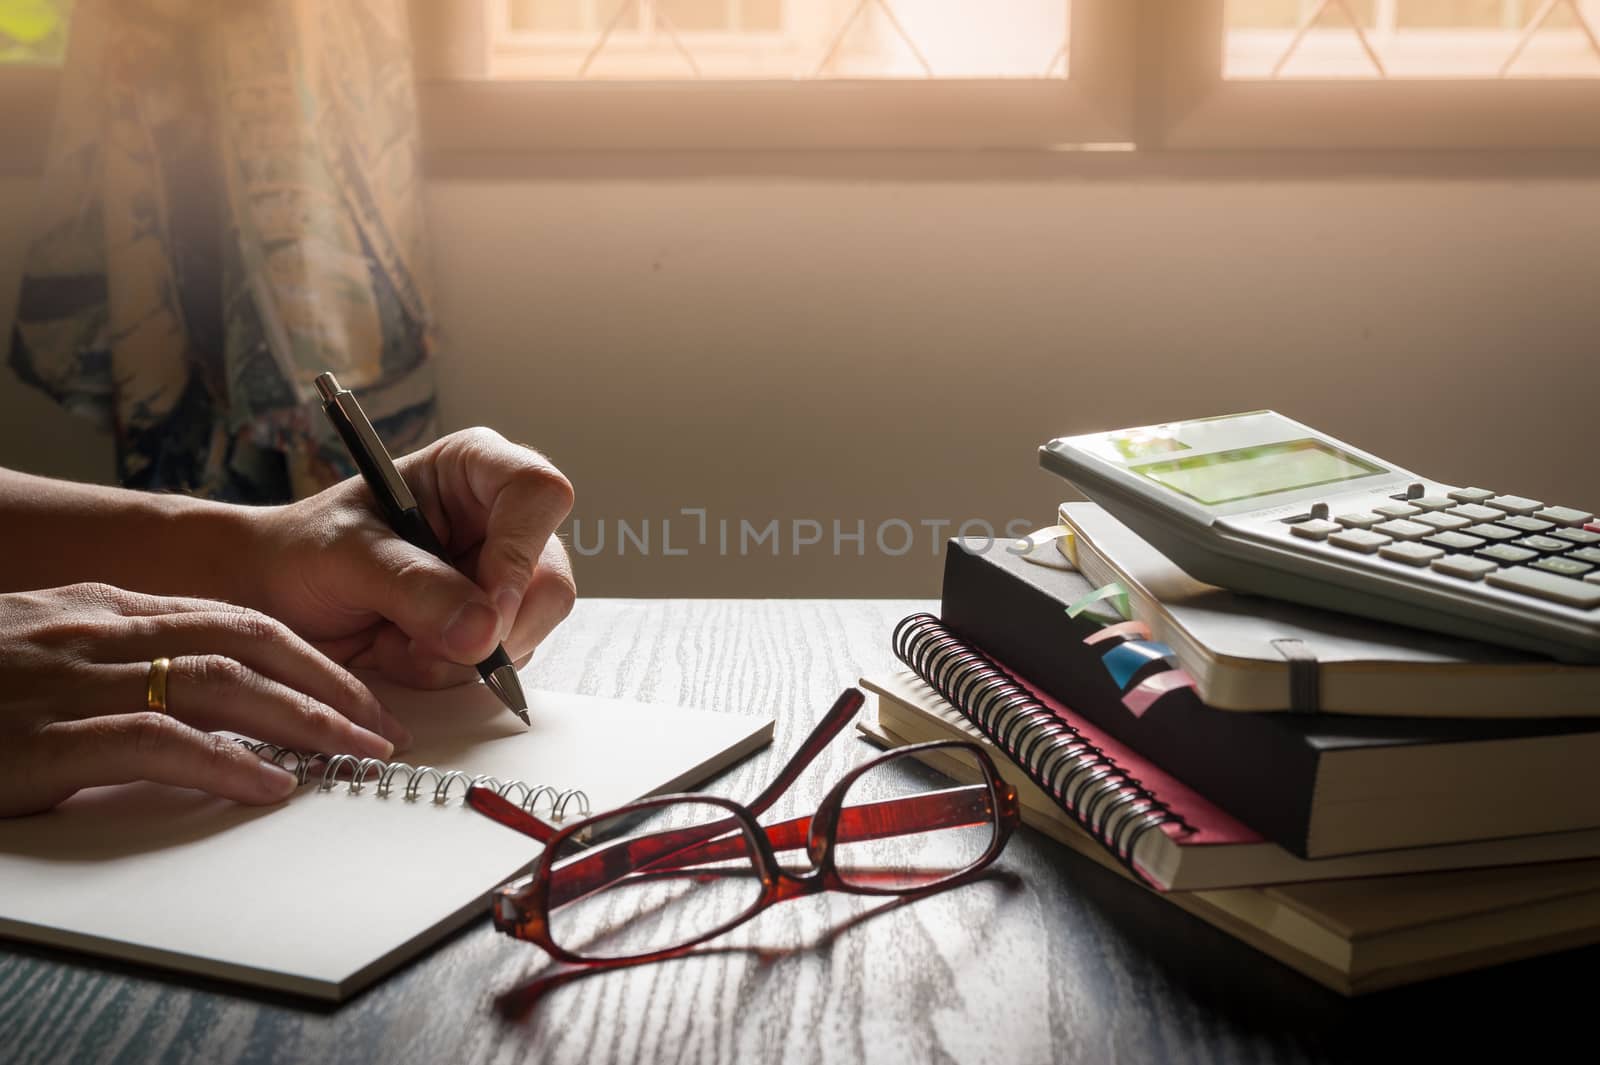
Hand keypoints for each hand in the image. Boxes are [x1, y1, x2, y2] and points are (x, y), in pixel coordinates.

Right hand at [0, 583, 405, 817]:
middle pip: (247, 642)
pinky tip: (268, 786)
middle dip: (329, 685)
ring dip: (302, 720)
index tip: (358, 694)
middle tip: (382, 729)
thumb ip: (119, 660)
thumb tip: (201, 697)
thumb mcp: (44, 654)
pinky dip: (223, 763)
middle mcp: (98, 630)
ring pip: (219, 683)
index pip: (235, 620)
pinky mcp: (42, 738)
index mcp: (103, 607)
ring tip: (355, 756)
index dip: (309, 658)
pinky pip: (156, 743)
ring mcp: (70, 680)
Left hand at [249, 428, 576, 689]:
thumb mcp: (347, 559)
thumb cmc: (301, 552)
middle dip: (494, 625)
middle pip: (549, 576)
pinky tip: (403, 653)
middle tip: (427, 645)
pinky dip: (451, 672)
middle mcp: (498, 520)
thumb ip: (415, 588)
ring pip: (532, 627)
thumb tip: (482, 632)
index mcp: (471, 470)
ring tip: (396, 642)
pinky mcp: (490, 623)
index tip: (485, 610)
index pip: (538, 494)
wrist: (271, 599)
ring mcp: (499, 576)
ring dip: (463, 655)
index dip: (521, 552)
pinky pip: (504, 660)